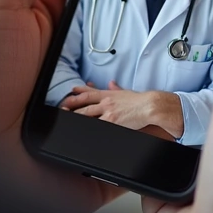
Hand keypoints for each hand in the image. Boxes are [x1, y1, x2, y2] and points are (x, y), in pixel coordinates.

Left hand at [64, 81, 183, 137]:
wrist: (150, 106)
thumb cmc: (141, 101)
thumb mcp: (126, 92)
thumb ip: (117, 89)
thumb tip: (112, 83)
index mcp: (109, 94)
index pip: (90, 92)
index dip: (78, 92)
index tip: (70, 91)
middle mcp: (106, 102)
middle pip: (85, 104)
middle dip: (72, 106)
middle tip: (62, 107)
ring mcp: (108, 112)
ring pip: (88, 115)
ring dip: (77, 116)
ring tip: (67, 118)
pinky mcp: (112, 122)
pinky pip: (98, 125)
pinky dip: (91, 126)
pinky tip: (83, 129)